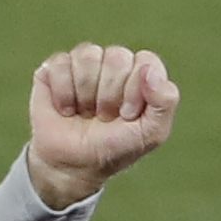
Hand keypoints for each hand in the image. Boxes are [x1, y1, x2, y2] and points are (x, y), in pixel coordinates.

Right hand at [24, 42, 180, 208]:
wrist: (72, 165)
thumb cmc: (114, 148)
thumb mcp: (151, 134)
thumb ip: (165, 102)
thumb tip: (149, 70)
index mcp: (141, 76)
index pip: (146, 61)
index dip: (136, 90)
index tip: (127, 115)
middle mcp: (114, 65)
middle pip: (117, 57)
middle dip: (110, 95)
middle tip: (105, 117)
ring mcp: (84, 64)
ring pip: (88, 55)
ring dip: (86, 94)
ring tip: (85, 112)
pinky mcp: (55, 67)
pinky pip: (61, 64)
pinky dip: (63, 93)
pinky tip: (65, 109)